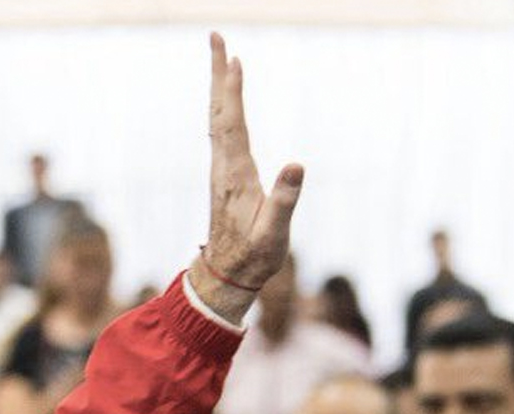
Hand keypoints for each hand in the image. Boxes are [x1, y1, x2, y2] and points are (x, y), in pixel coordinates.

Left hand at [188, 32, 304, 322]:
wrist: (226, 276)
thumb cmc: (253, 257)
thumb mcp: (274, 233)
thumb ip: (284, 200)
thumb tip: (297, 164)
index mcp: (235, 174)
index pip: (232, 122)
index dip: (232, 90)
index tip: (233, 59)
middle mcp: (223, 166)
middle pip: (219, 110)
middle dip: (219, 74)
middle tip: (216, 38)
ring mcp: (222, 169)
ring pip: (218, 117)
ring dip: (220, 86)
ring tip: (223, 58)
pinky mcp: (225, 175)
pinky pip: (223, 130)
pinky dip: (225, 107)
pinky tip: (227, 100)